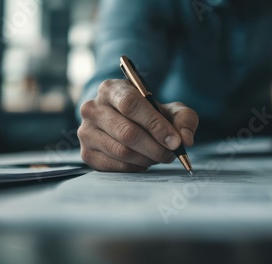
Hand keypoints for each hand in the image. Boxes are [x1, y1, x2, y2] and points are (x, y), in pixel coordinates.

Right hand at [78, 79, 198, 171]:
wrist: (128, 123)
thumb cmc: (150, 114)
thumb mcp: (171, 109)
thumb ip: (184, 119)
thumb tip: (185, 139)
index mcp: (111, 89)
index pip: (131, 105)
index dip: (155, 125)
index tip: (175, 140)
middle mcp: (92, 108)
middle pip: (127, 132)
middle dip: (155, 147)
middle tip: (172, 153)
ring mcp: (86, 132)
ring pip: (122, 151)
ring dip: (148, 158)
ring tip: (160, 156)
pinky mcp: (87, 154)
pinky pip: (116, 166)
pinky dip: (136, 167)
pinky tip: (144, 161)